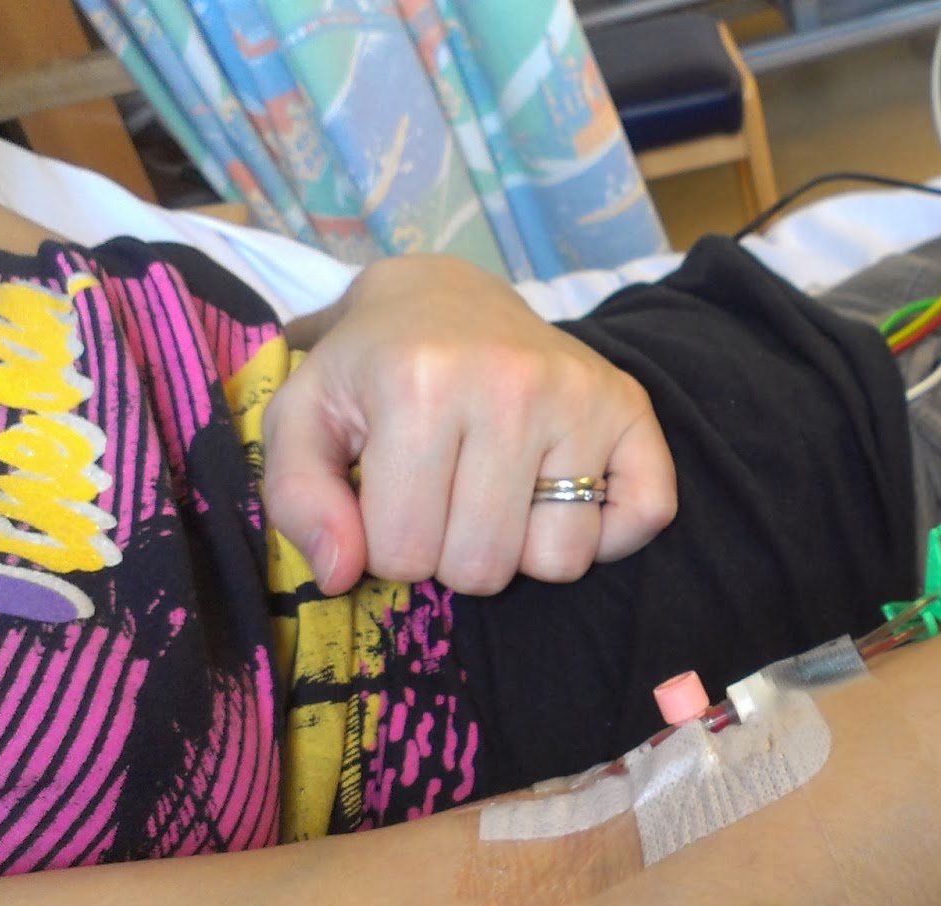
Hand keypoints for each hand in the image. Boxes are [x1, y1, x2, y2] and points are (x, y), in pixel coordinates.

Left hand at [260, 255, 676, 595]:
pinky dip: (605, 532)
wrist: (445, 295)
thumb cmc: (372, 368)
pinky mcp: (632, 407)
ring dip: (524, 549)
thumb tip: (341, 574)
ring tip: (499, 493)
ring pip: (561, 560)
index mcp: (419, 384)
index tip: (393, 497)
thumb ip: (296, 499)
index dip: (390, 546)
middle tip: (446, 496)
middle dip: (454, 554)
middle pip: (485, 567)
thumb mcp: (306, 418)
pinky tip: (564, 494)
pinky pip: (644, 519)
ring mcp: (582, 394)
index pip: (404, 554)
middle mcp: (511, 384)